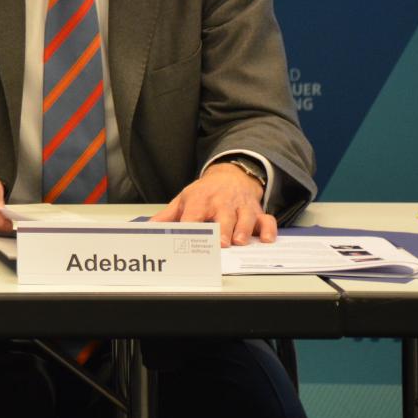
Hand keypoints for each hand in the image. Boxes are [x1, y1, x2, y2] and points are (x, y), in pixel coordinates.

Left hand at [153, 162, 274, 245]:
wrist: (230, 176)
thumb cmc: (204, 193)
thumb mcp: (184, 200)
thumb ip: (167, 217)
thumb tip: (148, 229)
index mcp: (200, 201)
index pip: (194, 214)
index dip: (192, 225)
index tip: (189, 238)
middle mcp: (222, 204)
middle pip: (223, 217)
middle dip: (222, 229)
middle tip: (221, 242)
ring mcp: (241, 208)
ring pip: (245, 218)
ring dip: (243, 230)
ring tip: (239, 241)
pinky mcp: (257, 212)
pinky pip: (267, 220)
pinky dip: (269, 229)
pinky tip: (267, 239)